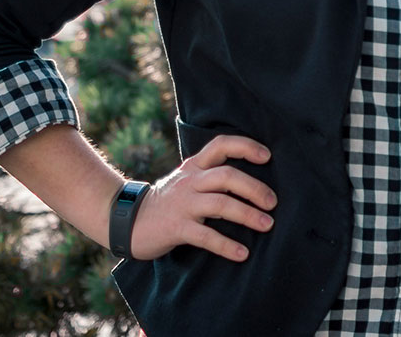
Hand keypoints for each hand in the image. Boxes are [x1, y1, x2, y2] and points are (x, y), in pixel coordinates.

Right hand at [128, 135, 277, 261]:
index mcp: (194, 167)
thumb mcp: (187, 180)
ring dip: (247, 215)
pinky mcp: (175, 228)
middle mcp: (190, 181)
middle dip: (254, 188)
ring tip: (267, 225)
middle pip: (227, 176)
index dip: (245, 146)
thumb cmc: (168, 201)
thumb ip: (212, 176)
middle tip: (273, 203)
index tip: (267, 156)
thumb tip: (252, 182)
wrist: (127, 221)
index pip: (221, 145)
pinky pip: (205, 236)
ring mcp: (182, 204)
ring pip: (220, 204)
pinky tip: (242, 254)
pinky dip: (226, 245)